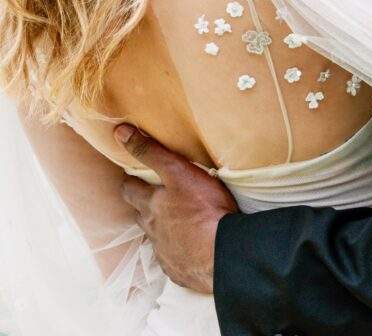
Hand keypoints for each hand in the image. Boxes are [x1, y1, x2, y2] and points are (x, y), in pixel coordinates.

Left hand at [116, 123, 238, 293]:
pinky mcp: (178, 270)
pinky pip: (171, 259)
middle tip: (151, 198)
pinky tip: (187, 248)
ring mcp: (164, 253)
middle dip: (142, 206)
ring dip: (159, 229)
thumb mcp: (178, 171)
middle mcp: (152, 230)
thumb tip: (120, 132)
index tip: (134, 177)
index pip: (130, 190)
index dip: (131, 182)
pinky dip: (176, 251)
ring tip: (171, 223)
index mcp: (151, 205)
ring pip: (154, 238)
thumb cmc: (203, 208)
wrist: (222, 253)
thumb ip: (150, 152)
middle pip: (140, 215)